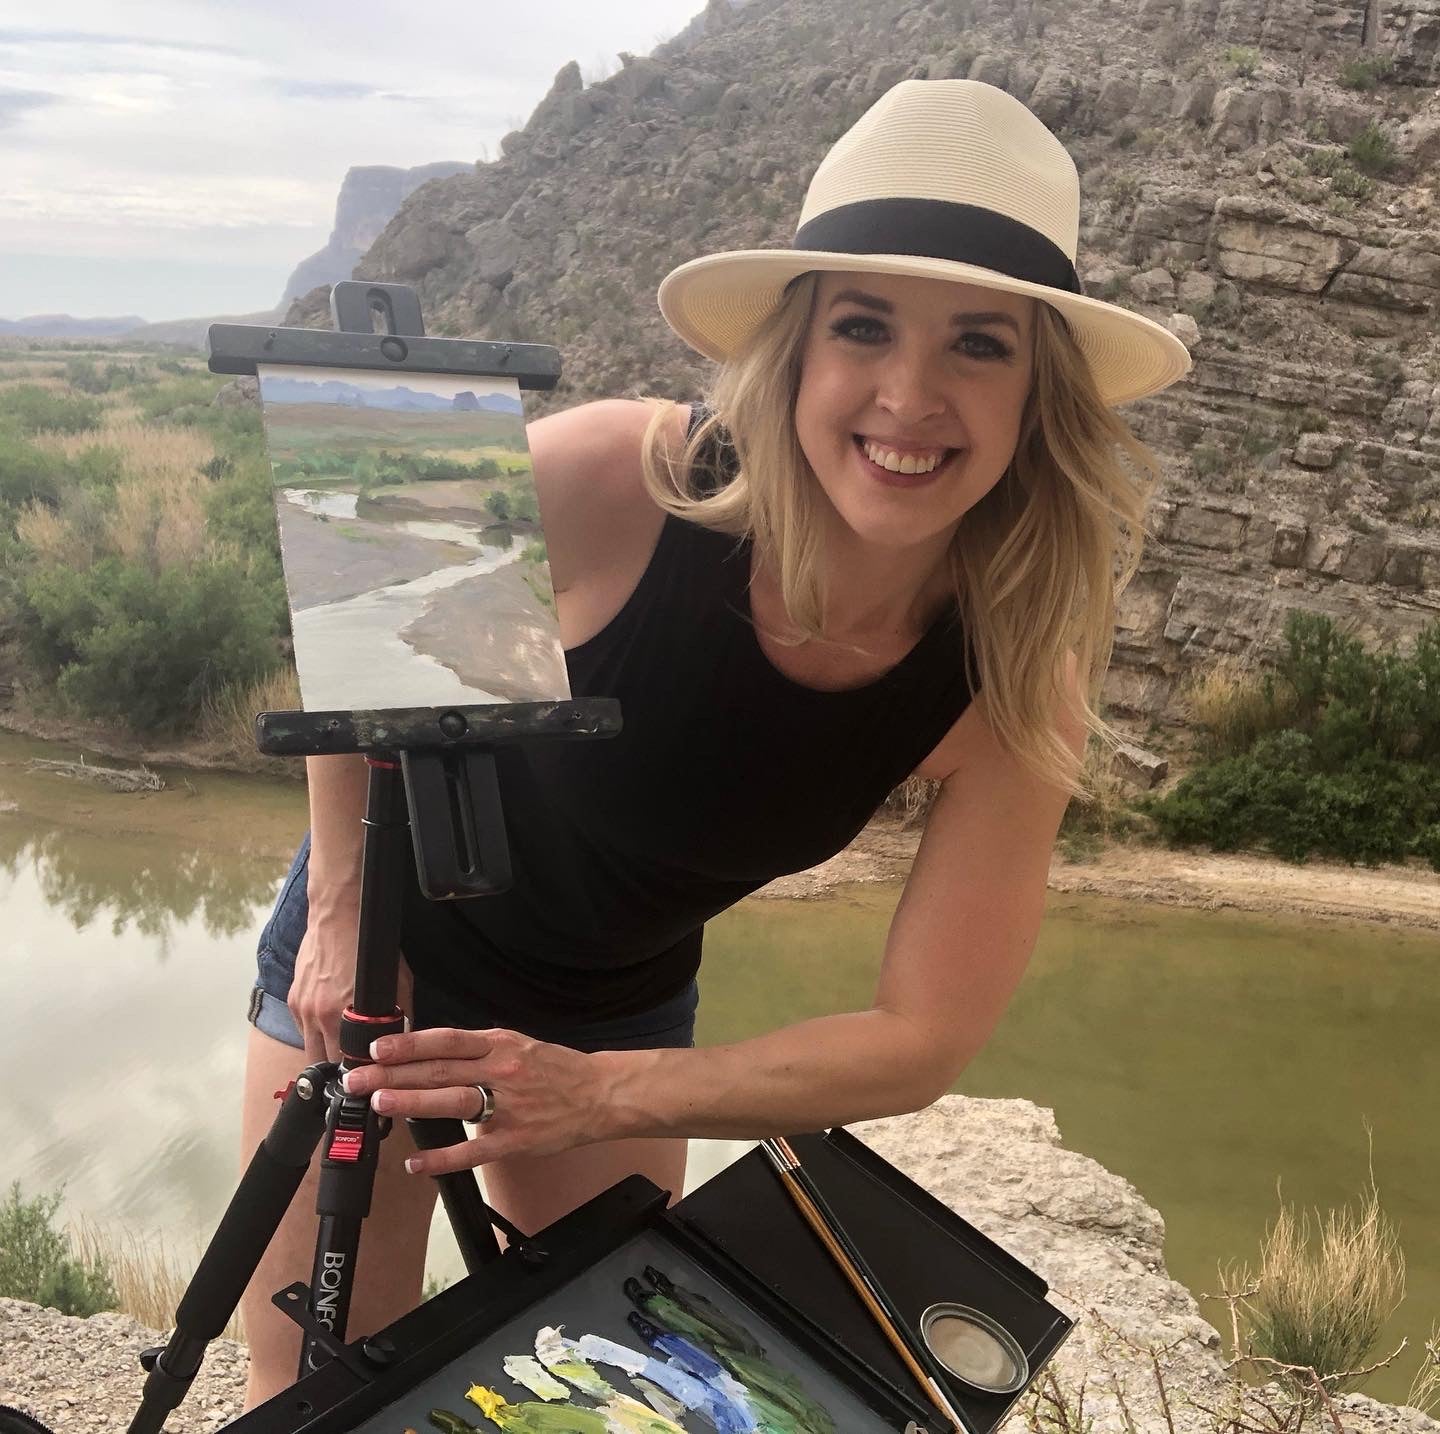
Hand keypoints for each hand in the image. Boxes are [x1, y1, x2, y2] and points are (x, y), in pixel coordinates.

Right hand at [289, 916, 412, 1063]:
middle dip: (337, 1067)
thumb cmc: (370, 947)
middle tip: (352, 1067)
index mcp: (341, 1015)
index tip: (364, 1076)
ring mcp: (302, 1006)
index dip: (356, 1072)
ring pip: (309, 1046)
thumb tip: (403, 1038)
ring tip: (339, 1048)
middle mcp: (317, 1015)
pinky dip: (315, 1030)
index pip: (344, 1063)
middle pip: (322, 1061)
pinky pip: (302, 1027)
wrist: (337, 915)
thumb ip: (399, 1014)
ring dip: (323, 1051)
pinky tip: (329, 1023)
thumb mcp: (397, 981)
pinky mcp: (294, 997)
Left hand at [340, 1026, 606, 1173]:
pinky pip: (473, 1151)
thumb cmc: (557, 1069)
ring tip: (380, 1104)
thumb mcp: (519, 1043)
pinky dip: (442, 1158)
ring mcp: (508, 1107)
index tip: (378, 1049)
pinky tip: (415, 1163)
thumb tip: (432, 1052)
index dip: (410, 1043)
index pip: (447, 1041)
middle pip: (440, 1070)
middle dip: (394, 1075)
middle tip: (359, 1080)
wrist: (600, 1094)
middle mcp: (501, 1071)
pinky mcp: (515, 1140)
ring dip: (413, 1103)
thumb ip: (479, 1048)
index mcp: (501, 1044)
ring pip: (453, 1102)